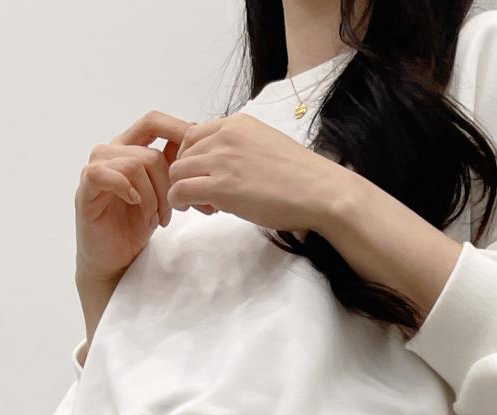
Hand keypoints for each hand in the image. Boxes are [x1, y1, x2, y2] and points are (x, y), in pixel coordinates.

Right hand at [75, 111, 190, 288]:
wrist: (115, 258)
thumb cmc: (135, 225)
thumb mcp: (163, 192)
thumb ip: (173, 167)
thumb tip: (198, 143)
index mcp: (130, 148)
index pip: (153, 122)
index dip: (176, 130)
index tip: (197, 156)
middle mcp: (112, 153)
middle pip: (150, 152)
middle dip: (169, 185)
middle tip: (176, 210)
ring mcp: (97, 169)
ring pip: (134, 165)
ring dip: (152, 197)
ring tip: (156, 218)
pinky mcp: (86, 189)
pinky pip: (104, 174)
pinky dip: (126, 189)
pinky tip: (134, 204)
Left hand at [166, 113, 350, 232]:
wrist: (319, 191)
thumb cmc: (301, 177)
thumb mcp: (266, 147)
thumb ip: (241, 150)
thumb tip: (227, 168)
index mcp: (237, 123)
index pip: (195, 134)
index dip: (194, 158)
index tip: (207, 177)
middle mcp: (225, 135)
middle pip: (183, 153)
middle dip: (188, 175)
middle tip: (206, 196)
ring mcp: (221, 160)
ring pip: (177, 172)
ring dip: (184, 190)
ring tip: (206, 206)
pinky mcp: (220, 186)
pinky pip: (179, 191)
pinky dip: (179, 202)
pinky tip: (196, 210)